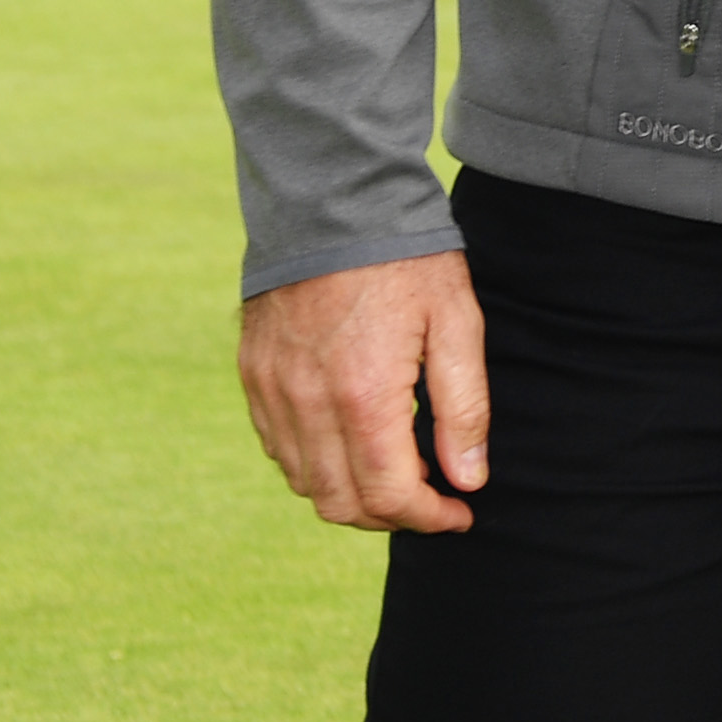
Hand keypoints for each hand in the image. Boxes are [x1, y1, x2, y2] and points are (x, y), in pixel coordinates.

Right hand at [239, 249, 489, 533]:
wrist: (334, 202)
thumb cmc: (407, 259)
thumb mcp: (457, 324)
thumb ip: (464, 409)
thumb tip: (468, 480)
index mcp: (363, 397)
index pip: (390, 497)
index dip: (430, 519)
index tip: (460, 513)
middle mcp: (308, 406)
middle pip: (342, 504)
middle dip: (392, 516)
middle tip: (431, 498)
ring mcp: (273, 393)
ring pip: (306, 484)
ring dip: (352, 494)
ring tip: (397, 472)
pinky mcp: (254, 377)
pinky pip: (279, 449)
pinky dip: (315, 464)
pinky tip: (351, 442)